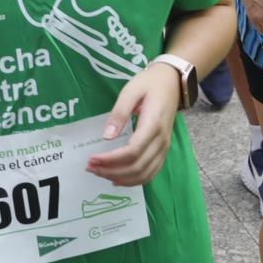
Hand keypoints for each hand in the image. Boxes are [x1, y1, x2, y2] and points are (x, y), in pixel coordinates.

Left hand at [86, 62, 181, 186]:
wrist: (172, 82)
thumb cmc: (149, 84)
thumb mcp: (131, 91)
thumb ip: (119, 112)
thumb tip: (107, 136)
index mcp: (153, 125)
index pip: (132, 152)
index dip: (111, 160)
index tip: (92, 159)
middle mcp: (161, 140)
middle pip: (137, 167)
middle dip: (111, 171)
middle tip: (90, 167)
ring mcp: (164, 147)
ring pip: (144, 174)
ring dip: (120, 178)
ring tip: (100, 173)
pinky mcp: (163, 150)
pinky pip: (151, 173)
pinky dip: (134, 181)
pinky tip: (118, 179)